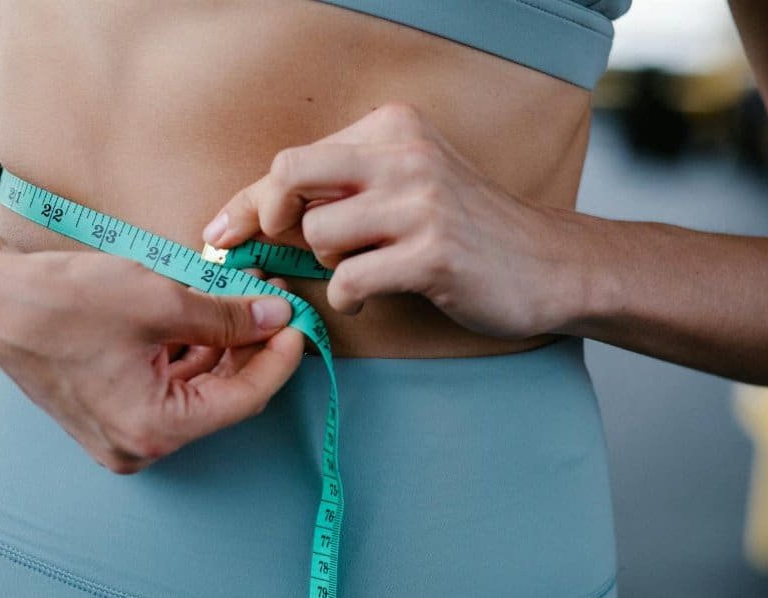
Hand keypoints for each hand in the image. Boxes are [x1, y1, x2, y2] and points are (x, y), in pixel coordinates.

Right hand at [0, 225, 304, 474]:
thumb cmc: (63, 301)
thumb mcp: (160, 300)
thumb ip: (226, 315)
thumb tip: (274, 316)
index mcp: (154, 429)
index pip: (243, 400)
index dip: (278, 358)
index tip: (297, 322)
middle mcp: (138, 445)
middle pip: (220, 398)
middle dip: (249, 349)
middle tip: (271, 304)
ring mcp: (119, 433)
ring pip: (193, 392)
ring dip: (219, 348)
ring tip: (236, 299)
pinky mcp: (107, 412)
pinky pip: (164, 389)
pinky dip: (186, 355)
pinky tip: (199, 316)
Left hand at [200, 102, 585, 339]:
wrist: (549, 264)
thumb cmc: (463, 229)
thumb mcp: (405, 185)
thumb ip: (341, 189)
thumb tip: (251, 217)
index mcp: (392, 128)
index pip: (294, 159)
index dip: (248, 202)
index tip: (219, 233)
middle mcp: (405, 154)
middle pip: (291, 176)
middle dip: (266, 217)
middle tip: (277, 247)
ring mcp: (421, 202)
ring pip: (318, 235)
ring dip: (329, 263)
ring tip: (364, 267)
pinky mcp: (433, 252)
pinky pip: (350, 279)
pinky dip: (350, 297)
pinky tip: (373, 296)